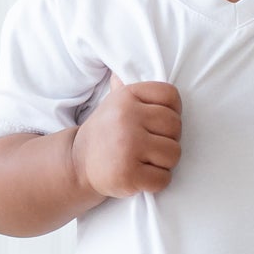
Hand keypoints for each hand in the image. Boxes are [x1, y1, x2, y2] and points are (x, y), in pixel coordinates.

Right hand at [72, 69, 181, 198]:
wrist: (77, 164)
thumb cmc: (106, 133)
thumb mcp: (114, 103)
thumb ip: (130, 89)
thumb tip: (125, 71)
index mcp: (126, 96)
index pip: (171, 95)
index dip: (172, 112)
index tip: (158, 124)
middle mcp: (126, 118)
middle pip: (176, 127)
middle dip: (168, 139)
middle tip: (149, 146)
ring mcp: (127, 146)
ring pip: (174, 154)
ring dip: (163, 163)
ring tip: (144, 161)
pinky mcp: (128, 174)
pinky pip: (163, 179)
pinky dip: (156, 182)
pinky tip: (141, 176)